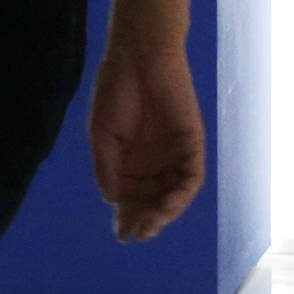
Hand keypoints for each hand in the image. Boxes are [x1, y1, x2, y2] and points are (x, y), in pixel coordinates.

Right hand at [89, 40, 205, 241]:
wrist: (139, 58)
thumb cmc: (115, 91)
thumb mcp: (101, 134)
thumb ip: (107, 168)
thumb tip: (113, 201)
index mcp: (129, 160)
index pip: (131, 198)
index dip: (127, 217)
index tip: (122, 235)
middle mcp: (153, 162)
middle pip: (152, 200)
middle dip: (145, 219)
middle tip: (136, 233)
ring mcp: (174, 154)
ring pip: (173, 193)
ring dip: (164, 212)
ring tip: (152, 224)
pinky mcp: (192, 143)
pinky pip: (191, 176)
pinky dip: (182, 194)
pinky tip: (169, 205)